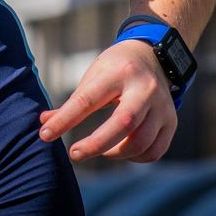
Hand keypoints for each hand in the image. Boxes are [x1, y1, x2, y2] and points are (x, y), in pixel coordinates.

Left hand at [38, 39, 176, 163]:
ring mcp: (162, 106)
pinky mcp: (171, 121)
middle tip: (74, 154)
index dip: (65, 120)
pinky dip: (135, 158)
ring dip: (115, 153)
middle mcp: (144, 88)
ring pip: (140, 142)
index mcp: (118, 72)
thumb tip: (44, 124)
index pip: (87, 99)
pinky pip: (154, 151)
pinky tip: (121, 151)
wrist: (154, 57)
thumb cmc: (116, 68)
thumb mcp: (93, 75)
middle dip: (96, 144)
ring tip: (99, 150)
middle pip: (123, 123)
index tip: (46, 135)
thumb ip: (72, 102)